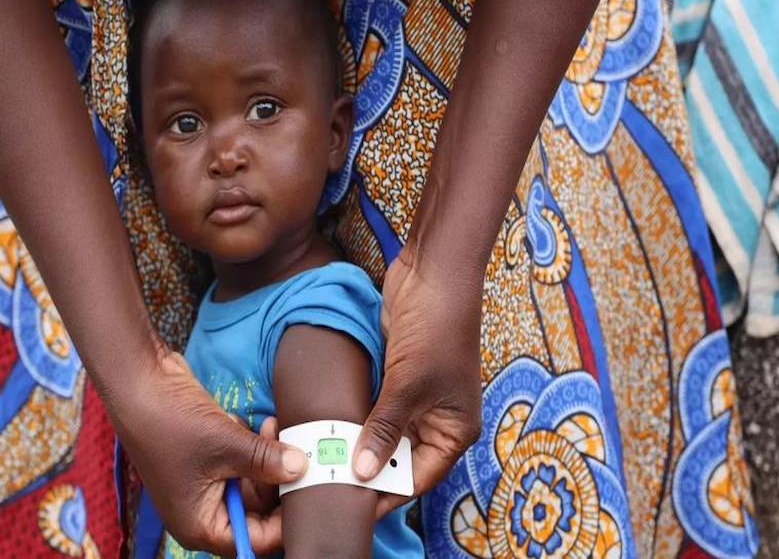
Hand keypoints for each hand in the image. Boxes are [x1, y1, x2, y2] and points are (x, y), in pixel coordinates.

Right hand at [111, 352, 305, 554]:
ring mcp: (202, 485)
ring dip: (265, 458)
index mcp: (199, 525)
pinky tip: (245, 423)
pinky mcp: (206, 459)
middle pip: (256, 513)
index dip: (282, 522)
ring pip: (251, 484)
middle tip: (293, 450)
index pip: (254, 541)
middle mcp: (201, 511)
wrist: (139, 381)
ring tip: (270, 427)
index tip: (307, 494)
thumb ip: (267, 462)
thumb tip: (302, 469)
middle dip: (276, 481)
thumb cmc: (169, 421)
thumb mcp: (227, 444)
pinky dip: (249, 447)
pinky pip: (239, 463)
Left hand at [352, 244, 482, 514]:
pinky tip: (328, 426)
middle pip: (398, 459)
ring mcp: (415, 398)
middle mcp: (437, 419)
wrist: (433, 274)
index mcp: (454, 430)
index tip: (350, 504)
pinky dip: (354, 417)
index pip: (417, 477)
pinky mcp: (394, 379)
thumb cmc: (436, 329)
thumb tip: (362, 470)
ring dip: (357, 441)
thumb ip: (384, 430)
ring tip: (323, 457)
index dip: (385, 491)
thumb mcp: (408, 385)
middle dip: (366, 467)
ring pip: (382, 434)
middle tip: (327, 479)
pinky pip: (372, 409)